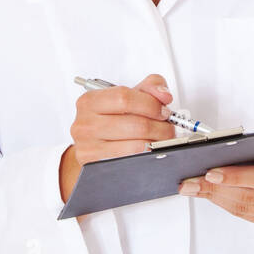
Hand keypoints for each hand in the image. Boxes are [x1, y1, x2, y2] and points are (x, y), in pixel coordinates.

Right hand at [60, 74, 177, 200]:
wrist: (93, 144)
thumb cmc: (112, 119)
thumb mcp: (128, 97)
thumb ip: (149, 87)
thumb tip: (164, 95)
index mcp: (90, 101)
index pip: (124, 98)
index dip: (150, 104)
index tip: (164, 111)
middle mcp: (85, 123)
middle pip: (134, 124)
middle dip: (160, 127)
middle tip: (169, 128)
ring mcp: (87, 146)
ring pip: (136, 145)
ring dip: (157, 143)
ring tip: (162, 139)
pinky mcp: (95, 166)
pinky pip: (131, 161)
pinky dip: (146, 156)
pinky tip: (150, 150)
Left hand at [178, 134, 253, 226]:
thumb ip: (252, 146)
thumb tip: (213, 155)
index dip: (234, 177)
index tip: (209, 173)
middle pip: (252, 196)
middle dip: (216, 190)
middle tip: (190, 183)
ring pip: (247, 209)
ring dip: (216, 199)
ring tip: (193, 188)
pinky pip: (250, 216)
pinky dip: (227, 205)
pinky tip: (210, 195)